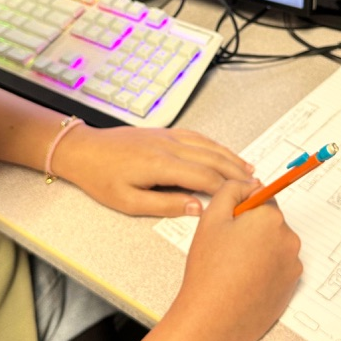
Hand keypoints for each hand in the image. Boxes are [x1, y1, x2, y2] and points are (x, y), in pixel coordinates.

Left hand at [54, 124, 254, 216]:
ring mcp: (168, 136)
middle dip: (236, 174)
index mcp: (161, 165)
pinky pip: (197, 137)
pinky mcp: (165, 132)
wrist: (84, 150)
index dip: (227, 190)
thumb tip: (196, 208)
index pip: (204, 178)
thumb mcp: (128, 202)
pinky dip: (215, 145)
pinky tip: (223, 153)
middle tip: (256, 186)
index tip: (244, 199)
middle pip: (212, 160)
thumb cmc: (102, 178)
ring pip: (208, 146)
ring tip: (248, 170)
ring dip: (230, 158)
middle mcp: (169, 147)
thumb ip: (165, 205)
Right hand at [172, 179, 301, 340]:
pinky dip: (265, 271)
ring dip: (259, 251)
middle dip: (251, 230)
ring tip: (233, 269)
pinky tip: (244, 283)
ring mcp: (293, 265)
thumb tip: (251, 183)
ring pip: (274, 246)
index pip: (263, 198)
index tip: (229, 226)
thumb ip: (232, 189)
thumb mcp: (211, 218)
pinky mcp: (292, 287)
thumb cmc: (209, 270)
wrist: (214, 319)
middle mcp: (289, 239)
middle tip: (226, 249)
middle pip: (270, 223)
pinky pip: (279, 268)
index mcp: (271, 217)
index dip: (242, 211)